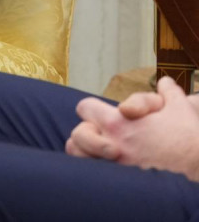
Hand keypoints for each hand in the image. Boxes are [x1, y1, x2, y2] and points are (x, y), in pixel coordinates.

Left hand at [66, 76, 198, 181]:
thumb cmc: (189, 136)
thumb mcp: (179, 107)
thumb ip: (167, 92)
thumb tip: (165, 82)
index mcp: (118, 122)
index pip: (85, 108)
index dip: (93, 110)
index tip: (105, 115)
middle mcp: (111, 143)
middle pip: (77, 134)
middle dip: (85, 133)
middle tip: (101, 135)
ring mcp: (114, 165)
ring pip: (80, 156)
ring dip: (86, 152)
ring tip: (100, 152)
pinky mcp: (121, 182)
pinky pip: (94, 174)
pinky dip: (95, 170)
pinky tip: (108, 167)